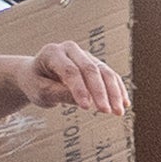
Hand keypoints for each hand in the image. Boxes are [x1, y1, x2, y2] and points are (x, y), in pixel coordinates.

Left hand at [5, 39, 125, 117]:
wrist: (36, 75)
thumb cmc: (36, 83)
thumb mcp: (41, 92)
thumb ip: (59, 94)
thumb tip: (85, 101)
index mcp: (52, 53)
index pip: (70, 70)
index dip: (79, 89)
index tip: (87, 108)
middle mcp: (70, 49)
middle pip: (90, 69)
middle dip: (100, 92)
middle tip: (107, 112)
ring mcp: (84, 55)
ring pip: (104, 71)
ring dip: (114, 92)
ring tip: (119, 112)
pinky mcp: (95, 64)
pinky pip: (110, 75)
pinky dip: (118, 90)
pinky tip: (125, 105)